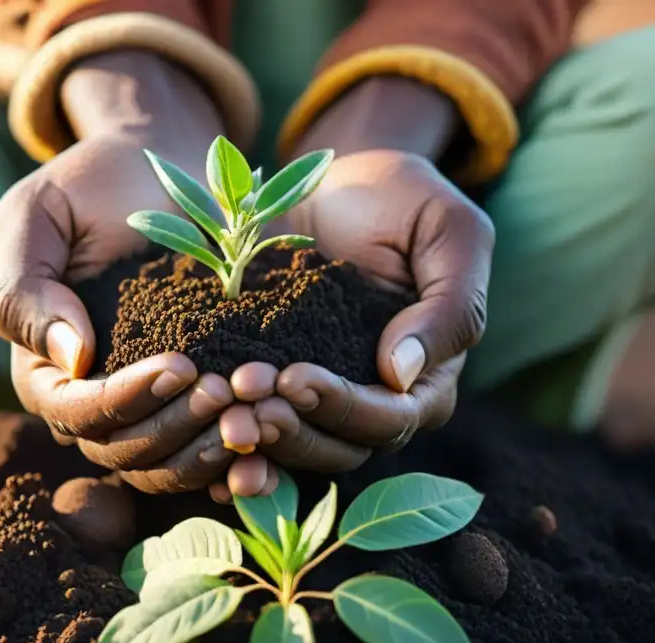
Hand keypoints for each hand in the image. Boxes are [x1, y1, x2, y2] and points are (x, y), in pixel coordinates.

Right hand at [0, 52, 257, 493]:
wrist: (164, 168)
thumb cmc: (92, 185)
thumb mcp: (39, 215)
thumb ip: (27, 288)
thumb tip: (70, 361)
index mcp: (46, 370)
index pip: (77, 411)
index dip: (125, 400)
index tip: (180, 365)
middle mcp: (94, 402)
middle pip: (127, 450)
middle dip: (179, 427)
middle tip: (229, 390)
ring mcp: (151, 409)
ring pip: (171, 463)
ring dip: (214, 448)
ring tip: (258, 413)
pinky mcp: (198, 404)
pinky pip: (215, 454)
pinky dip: (242, 457)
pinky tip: (274, 442)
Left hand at [212, 92, 493, 492]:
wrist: (338, 183)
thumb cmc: (405, 199)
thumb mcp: (449, 231)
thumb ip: (449, 305)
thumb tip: (404, 374)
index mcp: (430, 378)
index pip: (392, 418)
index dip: (343, 408)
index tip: (292, 378)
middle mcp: (382, 402)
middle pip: (341, 447)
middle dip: (291, 428)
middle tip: (242, 394)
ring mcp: (329, 400)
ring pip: (299, 447)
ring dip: (259, 434)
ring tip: (219, 402)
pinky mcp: (283, 388)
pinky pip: (264, 427)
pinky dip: (236, 437)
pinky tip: (204, 424)